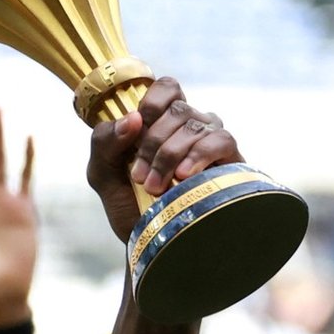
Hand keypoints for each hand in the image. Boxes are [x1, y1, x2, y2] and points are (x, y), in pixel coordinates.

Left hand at [87, 77, 241, 242]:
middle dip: (152, 143)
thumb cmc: (130, 207)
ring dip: (169, 156)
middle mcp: (189, 125)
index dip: (152, 101)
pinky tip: (184, 177)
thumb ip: (104, 142)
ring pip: (194, 125)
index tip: (136, 128)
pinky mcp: (230, 160)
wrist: (154, 246)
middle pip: (176, 109)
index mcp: (161, 121)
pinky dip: (198, 156)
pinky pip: (220, 140)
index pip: (166, 87)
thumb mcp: (103, 174)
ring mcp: (211, 140)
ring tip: (155, 188)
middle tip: (139, 177)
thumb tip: (132, 119)